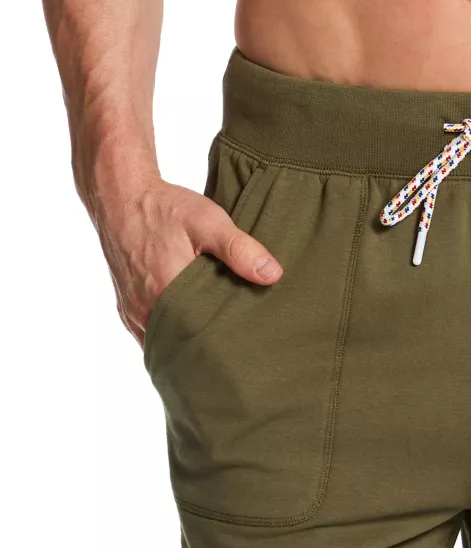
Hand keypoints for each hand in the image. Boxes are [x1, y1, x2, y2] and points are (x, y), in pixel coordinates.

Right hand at [92, 174, 282, 344]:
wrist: (120, 195)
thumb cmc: (165, 208)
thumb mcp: (209, 222)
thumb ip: (240, 250)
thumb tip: (273, 275)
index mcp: (167, 293)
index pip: (202, 338)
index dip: (225, 345)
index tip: (247, 346)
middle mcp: (145, 309)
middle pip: (183, 345)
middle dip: (209, 350)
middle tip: (238, 352)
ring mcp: (133, 312)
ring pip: (165, 342)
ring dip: (189, 344)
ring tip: (219, 345)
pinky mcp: (126, 309)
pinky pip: (150, 336)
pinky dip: (172, 336)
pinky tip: (192, 334)